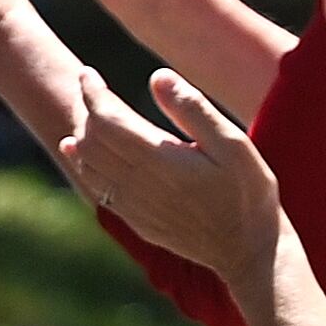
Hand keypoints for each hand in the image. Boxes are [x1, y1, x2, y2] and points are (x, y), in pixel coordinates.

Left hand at [53, 63, 282, 281]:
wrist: (247, 251)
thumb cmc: (248, 193)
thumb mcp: (233, 145)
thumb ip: (193, 110)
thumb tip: (157, 77)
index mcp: (158, 160)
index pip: (107, 120)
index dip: (93, 94)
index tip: (88, 73)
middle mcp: (137, 184)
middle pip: (92, 140)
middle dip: (86, 109)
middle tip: (89, 85)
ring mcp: (133, 206)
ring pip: (89, 164)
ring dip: (81, 135)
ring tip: (84, 111)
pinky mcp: (137, 221)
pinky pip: (97, 188)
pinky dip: (83, 163)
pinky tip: (78, 151)